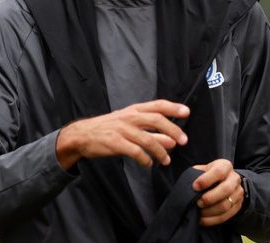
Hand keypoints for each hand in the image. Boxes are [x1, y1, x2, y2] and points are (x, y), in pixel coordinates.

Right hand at [55, 99, 188, 169]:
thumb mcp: (130, 126)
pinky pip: (135, 152)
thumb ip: (152, 132)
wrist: (82, 135)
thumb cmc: (109, 129)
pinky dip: (145, 159)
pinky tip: (148, 164)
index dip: (173, 107)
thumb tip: (172, 140)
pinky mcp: (115, 142)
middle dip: (173, 130)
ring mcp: (122, 129)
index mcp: (133, 110)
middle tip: (183, 141)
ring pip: (147, 139)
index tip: (187, 111)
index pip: (157, 105)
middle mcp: (129, 117)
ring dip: (160, 151)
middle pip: (156, 120)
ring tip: (166, 160)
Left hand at [192, 159, 244, 226]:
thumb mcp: (203, 170)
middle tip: (198, 202)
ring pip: (226, 205)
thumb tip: (188, 186)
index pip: (218, 172)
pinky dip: (212, 220)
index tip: (195, 187)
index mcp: (225, 166)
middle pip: (225, 189)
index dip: (206, 180)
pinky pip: (226, 216)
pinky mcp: (238, 206)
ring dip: (210, 211)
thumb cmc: (208, 175)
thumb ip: (196, 175)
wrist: (224, 182)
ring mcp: (238, 193)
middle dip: (209, 198)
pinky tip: (202, 219)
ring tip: (199, 212)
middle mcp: (235, 178)